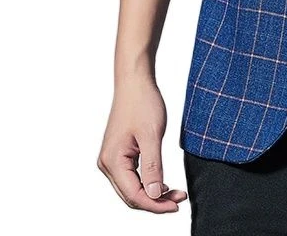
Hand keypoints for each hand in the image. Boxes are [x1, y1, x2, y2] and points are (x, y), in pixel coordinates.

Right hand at [97, 75, 187, 212]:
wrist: (135, 82)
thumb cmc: (142, 103)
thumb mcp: (152, 135)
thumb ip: (153, 167)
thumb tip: (154, 194)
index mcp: (112, 161)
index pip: (134, 195)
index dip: (156, 204)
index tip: (176, 205)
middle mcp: (107, 164)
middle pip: (131, 195)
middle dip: (156, 201)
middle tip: (179, 199)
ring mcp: (111, 159)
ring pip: (131, 188)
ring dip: (152, 193)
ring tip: (175, 192)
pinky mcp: (119, 153)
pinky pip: (132, 177)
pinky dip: (147, 182)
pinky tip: (162, 183)